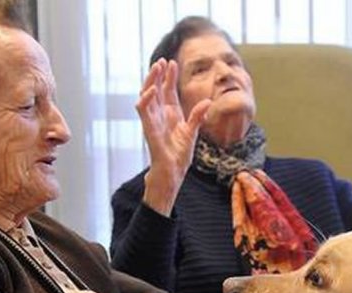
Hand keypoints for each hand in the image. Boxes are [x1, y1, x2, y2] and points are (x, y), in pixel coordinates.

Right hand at [135, 58, 212, 215]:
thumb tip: (207, 101)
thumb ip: (197, 116)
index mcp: (170, 114)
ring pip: (146, 96)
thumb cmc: (179, 155)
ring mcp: (152, 121)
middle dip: (158, 74)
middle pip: (156, 89)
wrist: (173, 172)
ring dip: (150, 81)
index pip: (167, 91)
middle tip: (162, 61)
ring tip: (156, 68)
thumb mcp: (192, 132)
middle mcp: (159, 115)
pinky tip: (151, 89)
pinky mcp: (149, 129)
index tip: (172, 62)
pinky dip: (146, 99)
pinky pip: (143, 111)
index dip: (169, 77)